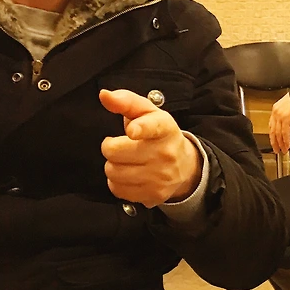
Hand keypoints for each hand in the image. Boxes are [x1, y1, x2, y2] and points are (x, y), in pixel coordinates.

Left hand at [99, 89, 201, 207]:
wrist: (185, 166)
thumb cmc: (159, 135)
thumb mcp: (148, 112)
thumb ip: (125, 101)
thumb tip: (104, 95)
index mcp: (164, 127)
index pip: (152, 126)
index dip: (140, 128)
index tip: (132, 131)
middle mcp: (165, 153)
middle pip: (115, 152)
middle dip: (111, 148)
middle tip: (120, 146)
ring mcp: (160, 176)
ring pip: (113, 172)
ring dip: (113, 165)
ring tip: (125, 161)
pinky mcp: (153, 194)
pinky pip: (118, 189)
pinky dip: (117, 182)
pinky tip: (128, 175)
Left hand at [268, 93, 289, 155]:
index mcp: (276, 109)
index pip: (272, 125)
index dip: (273, 134)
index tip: (274, 140)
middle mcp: (276, 113)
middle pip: (273, 131)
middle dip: (275, 142)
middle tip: (276, 149)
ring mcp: (279, 116)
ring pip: (278, 134)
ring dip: (281, 144)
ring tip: (283, 150)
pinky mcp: (285, 120)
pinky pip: (284, 134)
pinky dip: (286, 141)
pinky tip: (287, 146)